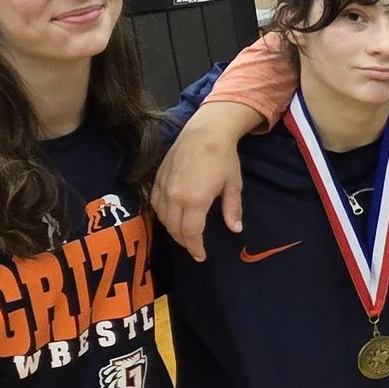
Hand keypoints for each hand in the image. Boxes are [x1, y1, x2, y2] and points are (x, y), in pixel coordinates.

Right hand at [153, 105, 255, 260]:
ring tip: (184, 234)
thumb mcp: (233, 185)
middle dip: (184, 242)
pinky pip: (154, 204)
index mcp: (195, 200)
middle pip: (174, 229)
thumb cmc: (223, 158)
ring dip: (172, 230)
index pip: (190, 233)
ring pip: (162, 218)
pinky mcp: (157, 179)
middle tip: (194, 247)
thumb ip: (232, 209)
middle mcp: (175, 196)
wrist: (205, 131)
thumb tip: (234, 230)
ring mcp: (163, 187)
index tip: (201, 256)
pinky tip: (170, 217)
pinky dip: (161, 215)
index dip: (195, 248)